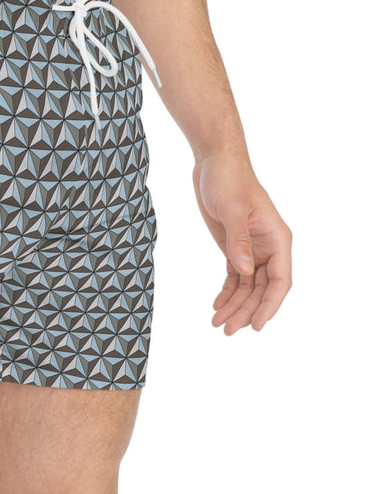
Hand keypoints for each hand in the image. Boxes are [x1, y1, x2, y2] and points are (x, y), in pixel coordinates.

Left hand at [191, 150, 292, 333]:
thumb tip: (244, 271)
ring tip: (217, 324)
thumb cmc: (228, 180)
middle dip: (246, 311)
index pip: (279, 281)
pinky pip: (235, 277)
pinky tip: (217, 305)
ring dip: (234, 306)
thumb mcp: (233, 209)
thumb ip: (239, 240)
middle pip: (262, 289)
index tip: (256, 325)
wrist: (214, 163)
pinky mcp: (234, 247)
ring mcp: (251, 248)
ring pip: (247, 286)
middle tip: (226, 330)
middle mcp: (269, 247)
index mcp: (278, 239)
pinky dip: (227, 292)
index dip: (269, 305)